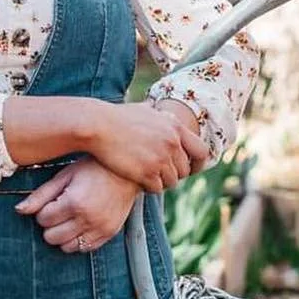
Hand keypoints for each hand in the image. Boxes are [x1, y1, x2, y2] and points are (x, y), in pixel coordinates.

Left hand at [15, 159, 140, 251]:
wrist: (128, 171)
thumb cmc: (94, 168)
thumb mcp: (65, 176)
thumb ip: (41, 195)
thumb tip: (19, 210)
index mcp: (74, 202)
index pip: (43, 220)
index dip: (43, 211)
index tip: (52, 201)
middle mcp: (88, 219)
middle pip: (52, 237)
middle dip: (51, 224)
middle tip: (59, 210)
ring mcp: (100, 228)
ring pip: (67, 248)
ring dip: (63, 235)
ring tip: (70, 218)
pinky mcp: (109, 234)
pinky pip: (85, 249)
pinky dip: (78, 241)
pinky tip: (81, 225)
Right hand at [87, 99, 209, 191]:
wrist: (97, 125)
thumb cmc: (116, 117)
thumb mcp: (143, 110)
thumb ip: (158, 116)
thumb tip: (162, 113)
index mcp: (175, 127)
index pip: (201, 151)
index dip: (198, 163)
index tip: (192, 169)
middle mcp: (172, 143)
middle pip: (184, 170)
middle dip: (173, 174)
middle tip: (159, 174)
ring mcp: (160, 159)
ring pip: (171, 182)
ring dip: (160, 182)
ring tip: (147, 177)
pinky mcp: (147, 173)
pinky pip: (156, 188)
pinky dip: (149, 187)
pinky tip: (138, 181)